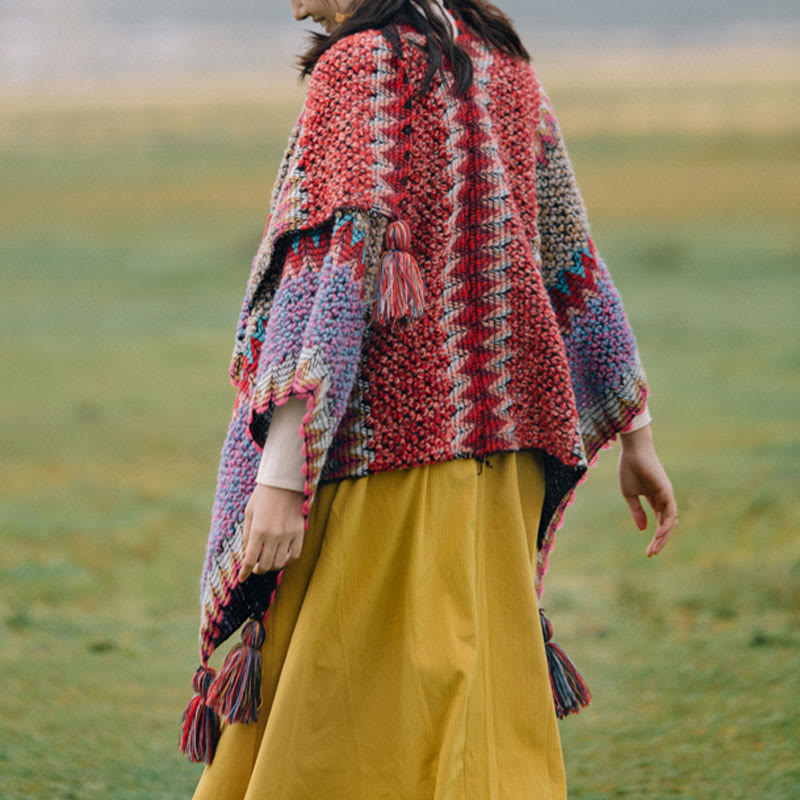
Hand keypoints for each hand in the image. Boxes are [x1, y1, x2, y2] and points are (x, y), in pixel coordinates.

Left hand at [238, 484, 305, 582]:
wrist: (284, 483)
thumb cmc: (263, 496)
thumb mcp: (249, 513)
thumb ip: (247, 534)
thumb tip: (247, 553)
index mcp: (258, 530)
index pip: (249, 560)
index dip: (244, 572)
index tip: (242, 579)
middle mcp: (273, 535)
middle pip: (265, 565)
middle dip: (257, 570)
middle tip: (255, 568)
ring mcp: (288, 535)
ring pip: (279, 563)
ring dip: (271, 566)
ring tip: (267, 562)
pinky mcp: (299, 533)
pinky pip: (295, 555)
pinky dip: (287, 560)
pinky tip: (282, 557)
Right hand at [617, 425, 678, 556]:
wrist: (633, 452)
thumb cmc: (629, 469)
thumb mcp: (629, 495)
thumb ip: (637, 511)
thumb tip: (643, 529)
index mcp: (655, 500)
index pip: (660, 523)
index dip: (655, 538)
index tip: (648, 552)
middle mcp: (664, 500)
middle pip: (667, 525)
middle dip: (660, 541)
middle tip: (651, 554)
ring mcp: (667, 496)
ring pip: (670, 522)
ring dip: (663, 537)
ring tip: (653, 548)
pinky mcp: (667, 492)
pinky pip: (670, 513)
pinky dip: (666, 526)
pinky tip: (658, 535)